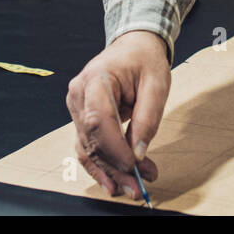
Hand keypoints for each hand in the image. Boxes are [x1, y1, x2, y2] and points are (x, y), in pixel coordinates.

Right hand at [66, 30, 170, 197]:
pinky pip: (87, 145)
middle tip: (137, 188)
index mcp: (96, 79)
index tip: (134, 166)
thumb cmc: (145, 60)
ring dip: (110, 171)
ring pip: (88, 147)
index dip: (115, 148)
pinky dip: (101, 164)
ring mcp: (76, 105)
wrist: (133, 45)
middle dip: (115, 168)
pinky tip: (114, 181)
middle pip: (92, 139)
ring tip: (132, 187)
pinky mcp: (81, 116)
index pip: (99, 120)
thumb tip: (138, 153)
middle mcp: (79, 93)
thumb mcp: (157, 85)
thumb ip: (147, 119)